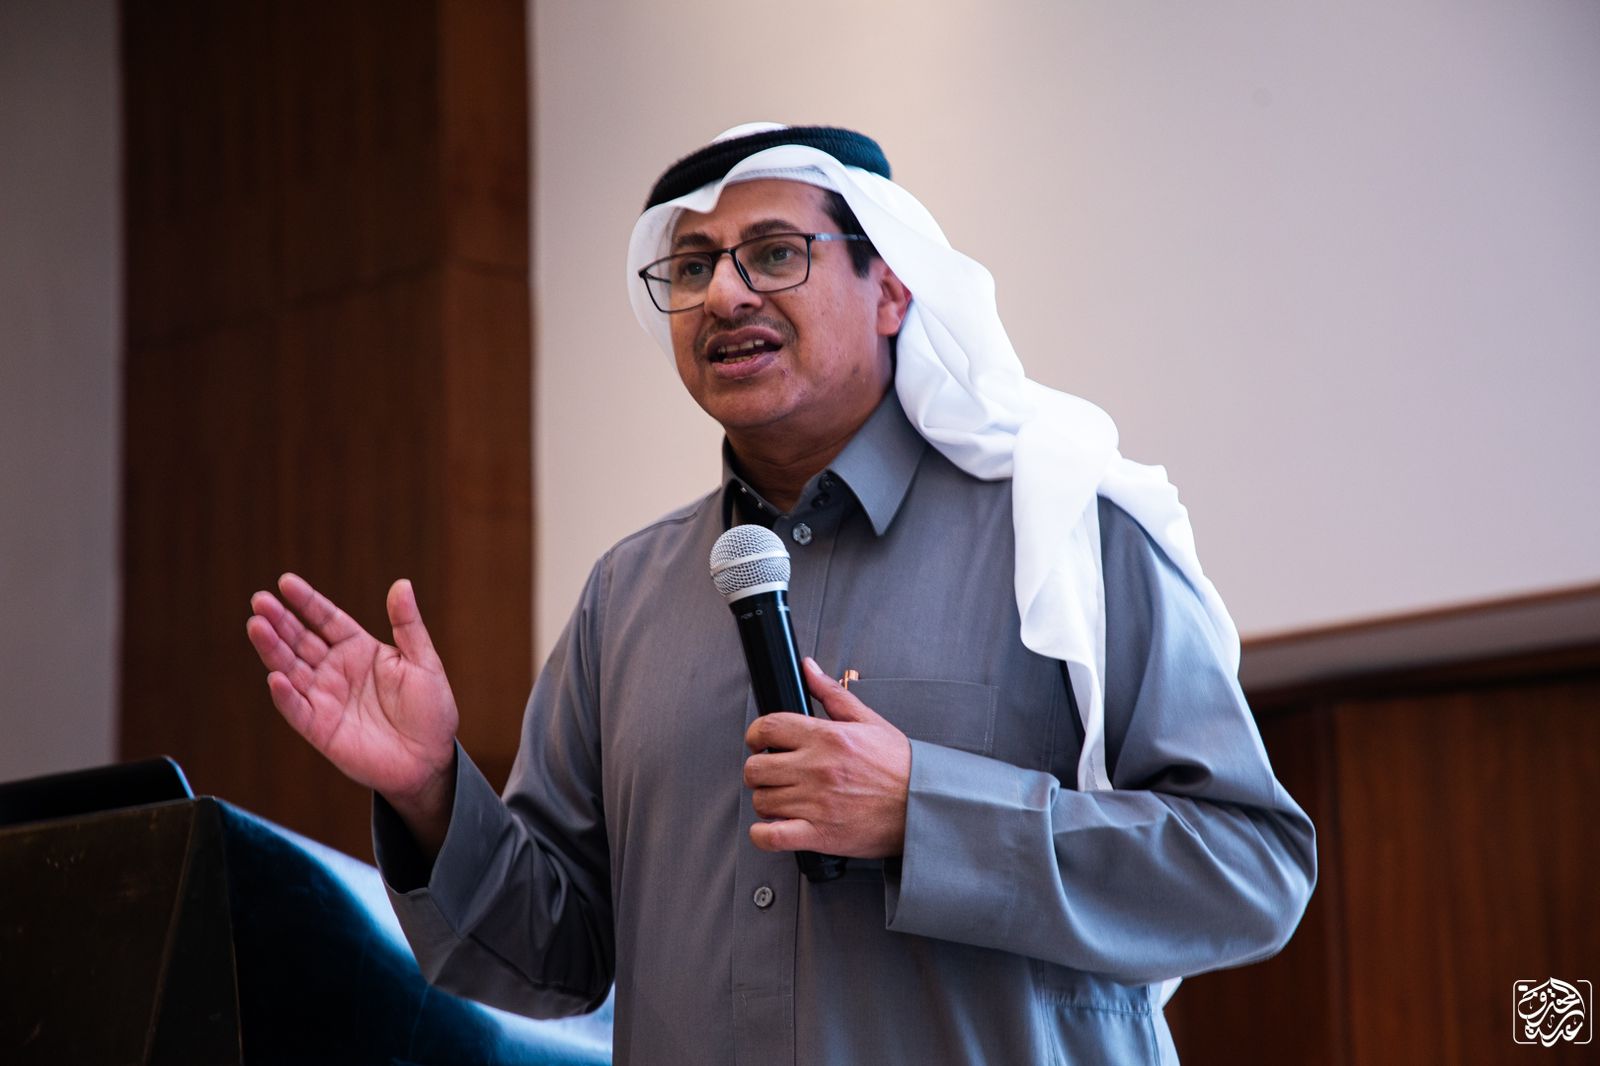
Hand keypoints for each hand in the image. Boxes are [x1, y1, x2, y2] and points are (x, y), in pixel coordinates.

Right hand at [245, 573, 457, 853]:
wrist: (430, 759)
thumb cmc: (430, 710)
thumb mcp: (423, 661)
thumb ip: (408, 625)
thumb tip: (402, 584)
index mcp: (359, 649)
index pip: (326, 619)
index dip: (307, 602)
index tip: (286, 582)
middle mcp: (336, 670)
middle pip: (301, 640)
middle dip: (280, 621)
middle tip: (260, 601)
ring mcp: (325, 698)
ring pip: (291, 669)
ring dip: (273, 649)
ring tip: (257, 626)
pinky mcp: (320, 728)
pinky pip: (297, 709)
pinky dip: (286, 695)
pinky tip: (275, 677)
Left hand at [742, 657, 910, 858]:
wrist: (924, 805)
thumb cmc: (900, 766)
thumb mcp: (868, 720)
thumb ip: (832, 693)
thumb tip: (809, 669)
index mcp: (828, 738)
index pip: (767, 728)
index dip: (755, 734)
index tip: (759, 741)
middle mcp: (817, 769)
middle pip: (756, 768)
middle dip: (758, 770)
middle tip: (772, 772)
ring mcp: (816, 804)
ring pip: (761, 801)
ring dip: (766, 800)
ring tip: (782, 798)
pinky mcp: (819, 834)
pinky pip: (772, 837)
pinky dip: (763, 834)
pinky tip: (772, 827)